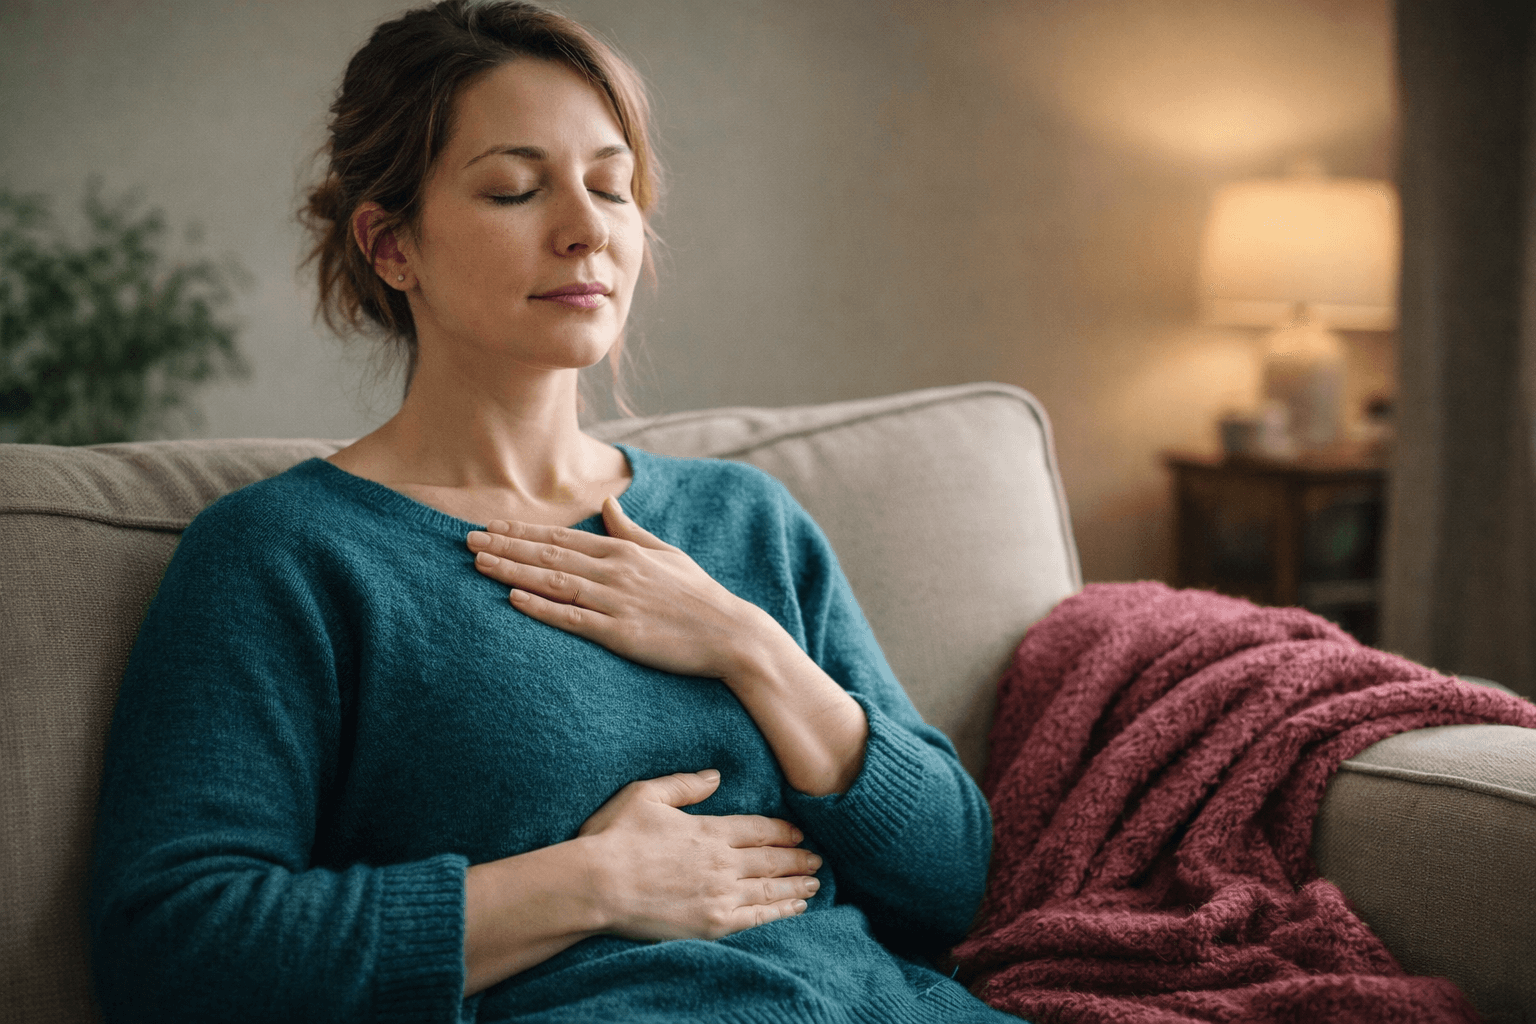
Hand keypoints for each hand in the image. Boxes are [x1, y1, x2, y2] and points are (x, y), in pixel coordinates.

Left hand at [466, 497, 772, 679]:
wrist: (731, 633)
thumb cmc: (699, 595)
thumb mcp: (667, 554)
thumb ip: (631, 530)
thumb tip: (608, 503)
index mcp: (624, 551)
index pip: (563, 537)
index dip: (523, 532)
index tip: (491, 526)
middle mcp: (616, 571)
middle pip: (549, 555)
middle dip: (505, 546)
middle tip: (466, 540)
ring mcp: (617, 601)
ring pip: (554, 582)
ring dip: (512, 571)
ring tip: (479, 564)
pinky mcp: (620, 633)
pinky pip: (573, 618)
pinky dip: (542, 607)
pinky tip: (513, 599)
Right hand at [576, 769, 820, 940]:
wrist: (595, 886)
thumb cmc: (614, 838)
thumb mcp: (645, 795)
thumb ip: (684, 785)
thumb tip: (716, 776)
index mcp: (709, 830)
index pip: (759, 829)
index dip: (783, 831)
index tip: (799, 833)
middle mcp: (722, 863)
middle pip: (771, 859)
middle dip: (798, 859)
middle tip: (818, 860)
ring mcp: (719, 895)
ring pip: (769, 889)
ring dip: (795, 886)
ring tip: (814, 884)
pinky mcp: (711, 924)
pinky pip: (756, 918)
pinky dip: (779, 912)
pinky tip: (793, 909)